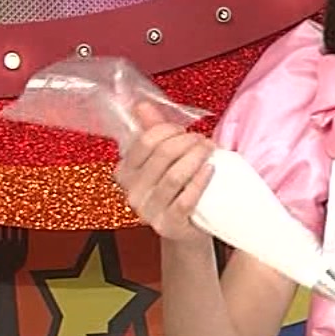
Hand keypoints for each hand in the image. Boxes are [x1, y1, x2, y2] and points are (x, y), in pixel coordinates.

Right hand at [114, 101, 214, 241]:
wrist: (185, 229)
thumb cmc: (175, 191)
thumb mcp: (161, 161)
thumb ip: (151, 132)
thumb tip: (142, 106)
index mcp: (124, 173)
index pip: (145, 141)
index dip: (169, 130)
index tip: (184, 130)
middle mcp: (132, 193)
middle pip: (162, 155)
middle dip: (187, 142)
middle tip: (203, 140)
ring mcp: (149, 212)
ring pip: (174, 176)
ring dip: (196, 157)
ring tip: (210, 150)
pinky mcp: (168, 226)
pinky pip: (185, 200)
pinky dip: (200, 181)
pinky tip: (210, 170)